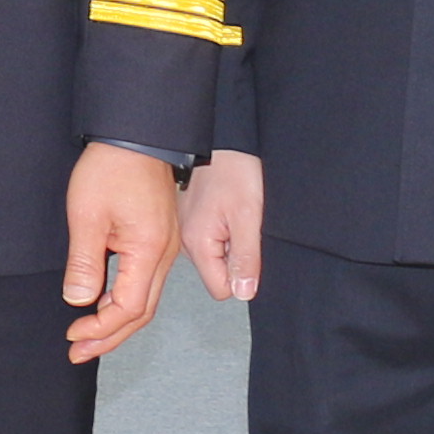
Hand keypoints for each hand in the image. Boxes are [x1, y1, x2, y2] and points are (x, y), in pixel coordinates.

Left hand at [63, 144, 180, 362]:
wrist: (136, 135)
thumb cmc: (111, 168)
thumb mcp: (87, 215)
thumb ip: (85, 262)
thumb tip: (78, 301)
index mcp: (149, 251)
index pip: (128, 308)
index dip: (100, 328)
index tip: (72, 334)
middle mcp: (164, 254)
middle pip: (142, 312)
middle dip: (109, 336)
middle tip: (78, 352)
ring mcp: (165, 247)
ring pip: (145, 299)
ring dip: (117, 321)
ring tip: (87, 336)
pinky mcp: (158, 239)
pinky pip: (145, 282)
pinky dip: (123, 301)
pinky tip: (102, 304)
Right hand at [175, 151, 264, 306]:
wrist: (223, 141)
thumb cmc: (234, 170)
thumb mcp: (248, 217)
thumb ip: (245, 258)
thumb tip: (243, 292)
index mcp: (197, 243)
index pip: (221, 289)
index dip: (241, 275)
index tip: (248, 249)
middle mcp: (185, 241)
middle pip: (217, 274)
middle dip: (234, 258)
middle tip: (242, 228)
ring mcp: (186, 231)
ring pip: (215, 258)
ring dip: (229, 244)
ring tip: (235, 216)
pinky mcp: (190, 222)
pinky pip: (210, 242)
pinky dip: (223, 232)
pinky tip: (227, 211)